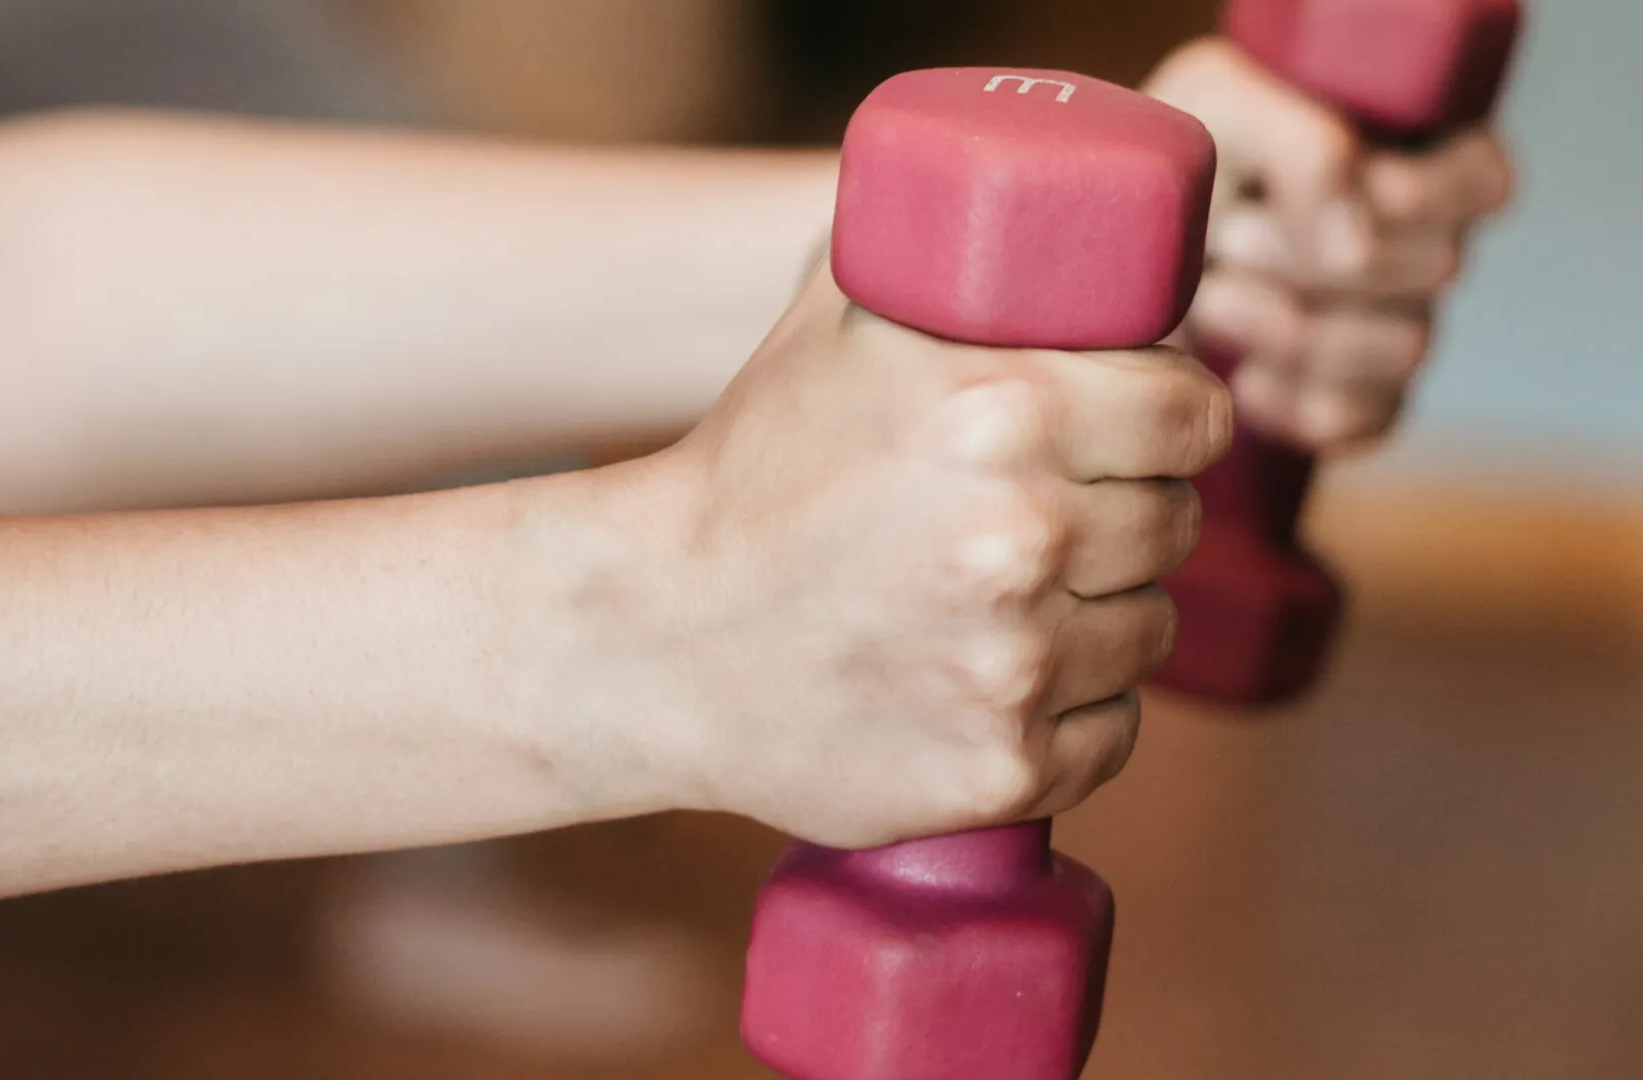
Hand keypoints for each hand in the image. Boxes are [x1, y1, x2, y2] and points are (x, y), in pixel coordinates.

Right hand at [617, 263, 1230, 849]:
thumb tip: (1052, 224)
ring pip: (1148, 633)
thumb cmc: (748, 472)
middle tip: (1049, 519)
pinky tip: (994, 682)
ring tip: (1006, 603)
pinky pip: (1112, 733)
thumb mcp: (836, 326)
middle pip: (1176, 524)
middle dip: (1126, 515)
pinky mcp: (1002, 769)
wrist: (647, 637)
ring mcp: (1015, 668)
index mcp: (1003, 412)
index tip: (1141, 435)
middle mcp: (1023, 540)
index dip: (1171, 421)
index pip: (1194, 415)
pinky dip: (1071, 713)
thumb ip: (950, 262)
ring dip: (1100, 615)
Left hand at [1146, 38, 1514, 450]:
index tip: (1294, 189)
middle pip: (1435, 267)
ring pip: (1404, 348)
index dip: (1400, 193)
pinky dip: (1286, 401)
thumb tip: (1357, 247)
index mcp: (1419, 156)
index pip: (1480, 183)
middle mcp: (1424, 246)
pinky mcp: (1355, 402)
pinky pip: (1358, 420)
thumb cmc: (1177, 166)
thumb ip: (1303, 148)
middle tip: (1229, 240)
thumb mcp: (1221, 107)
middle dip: (1310, 256)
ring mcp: (1396, 329)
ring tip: (1212, 298)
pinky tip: (1237, 373)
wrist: (1110, 259)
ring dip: (1288, 325)